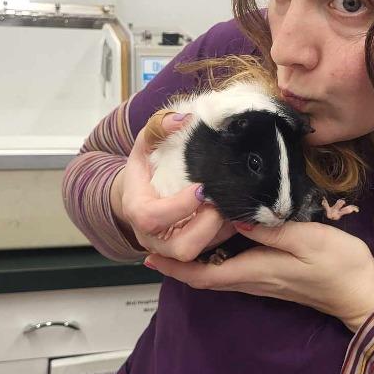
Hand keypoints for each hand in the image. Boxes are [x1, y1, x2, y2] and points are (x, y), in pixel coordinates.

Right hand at [117, 112, 236, 260]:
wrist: (142, 193)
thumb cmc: (146, 165)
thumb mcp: (146, 142)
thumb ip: (159, 126)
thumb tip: (182, 119)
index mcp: (138, 210)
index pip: (153, 218)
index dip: (179, 207)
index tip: (202, 188)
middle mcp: (153, 237)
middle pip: (181, 248)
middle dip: (207, 227)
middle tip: (220, 203)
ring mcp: (171, 248)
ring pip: (200, 254)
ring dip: (221, 232)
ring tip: (232, 207)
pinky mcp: (189, 250)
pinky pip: (211, 252)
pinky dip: (226, 235)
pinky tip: (236, 214)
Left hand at [144, 218, 373, 332]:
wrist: (363, 293)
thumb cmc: (337, 265)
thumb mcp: (305, 239)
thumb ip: (268, 228)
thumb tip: (231, 215)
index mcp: (254, 271)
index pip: (203, 274)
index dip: (174, 267)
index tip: (148, 256)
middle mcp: (252, 280)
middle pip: (204, 276)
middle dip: (178, 262)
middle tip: (155, 241)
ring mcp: (263, 281)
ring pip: (217, 273)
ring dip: (195, 260)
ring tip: (178, 236)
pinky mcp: (273, 277)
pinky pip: (233, 269)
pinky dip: (216, 257)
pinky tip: (217, 239)